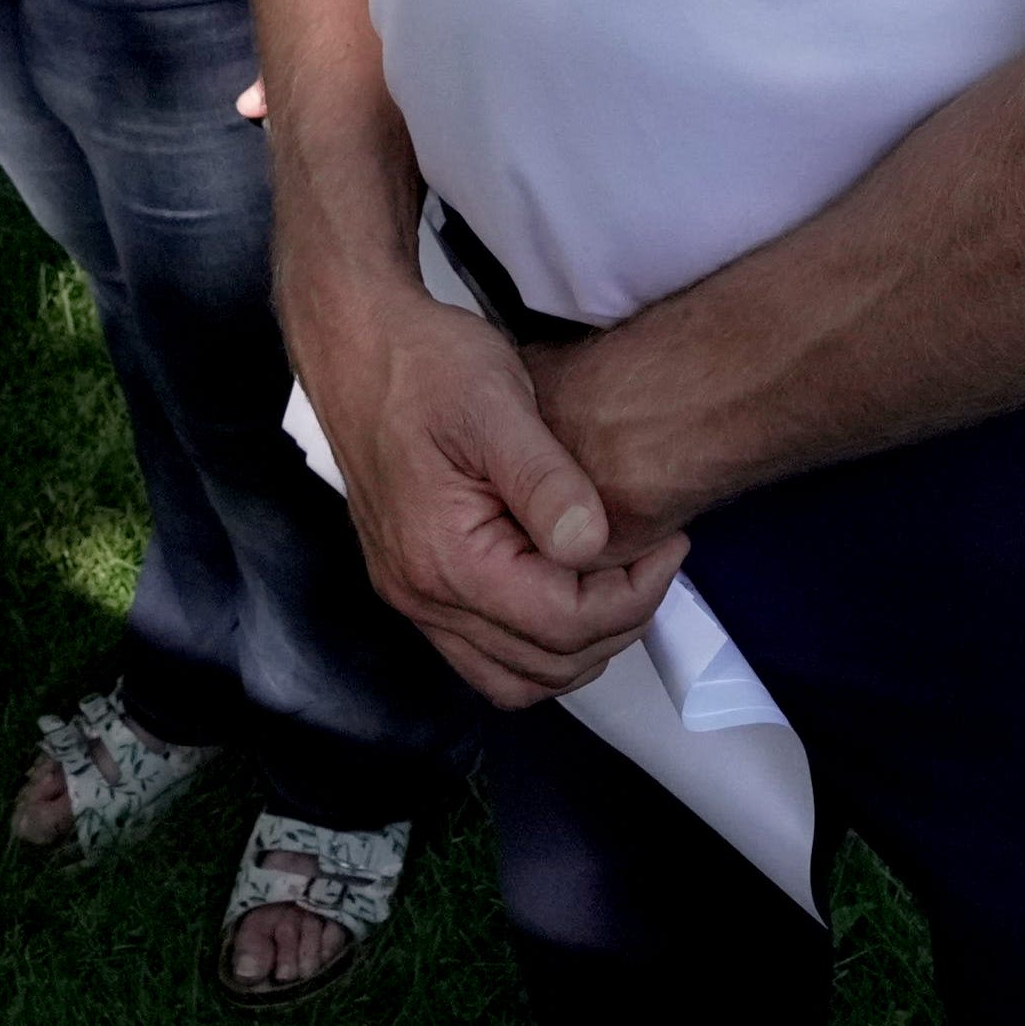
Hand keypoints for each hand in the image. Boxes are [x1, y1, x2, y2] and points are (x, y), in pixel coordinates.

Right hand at [292, 282, 684, 707]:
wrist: (357, 347)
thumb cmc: (423, 364)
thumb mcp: (496, 401)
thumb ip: (545, 479)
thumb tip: (591, 543)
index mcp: (445, 556)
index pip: (562, 623)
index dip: (633, 597)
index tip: (667, 547)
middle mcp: (422, 594)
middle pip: (544, 665)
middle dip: (616, 622)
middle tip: (654, 562)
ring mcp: (413, 597)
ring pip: (512, 678)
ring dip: (577, 647)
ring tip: (618, 582)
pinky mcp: (414, 585)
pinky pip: (484, 653)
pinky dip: (535, 641)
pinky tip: (566, 586)